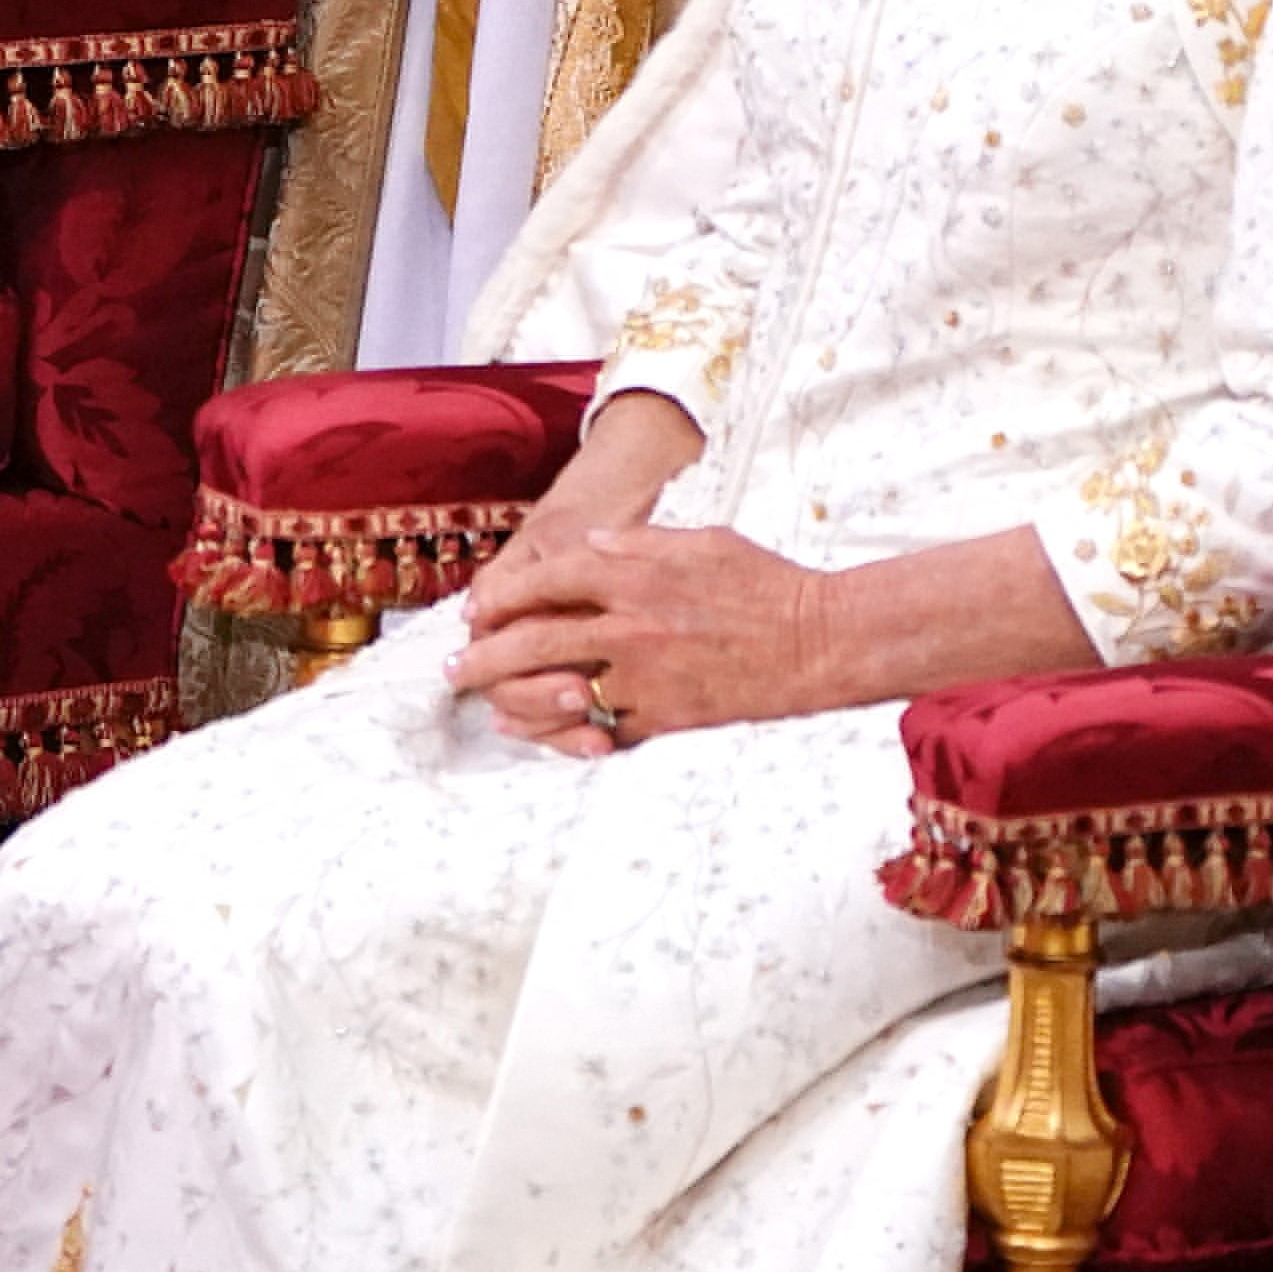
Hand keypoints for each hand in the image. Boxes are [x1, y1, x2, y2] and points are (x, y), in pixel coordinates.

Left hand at [453, 521, 836, 754]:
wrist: (819, 642)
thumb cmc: (764, 583)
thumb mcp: (699, 540)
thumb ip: (635, 544)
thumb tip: (586, 547)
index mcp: (637, 573)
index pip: (547, 580)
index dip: (503, 595)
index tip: (479, 609)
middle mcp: (632, 625)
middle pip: (534, 640)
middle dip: (483, 654)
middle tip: (454, 666)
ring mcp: (647, 676)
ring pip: (556, 691)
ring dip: (510, 699)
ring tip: (483, 703)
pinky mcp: (666, 716)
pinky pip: (600, 728)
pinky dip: (562, 732)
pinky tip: (535, 731)